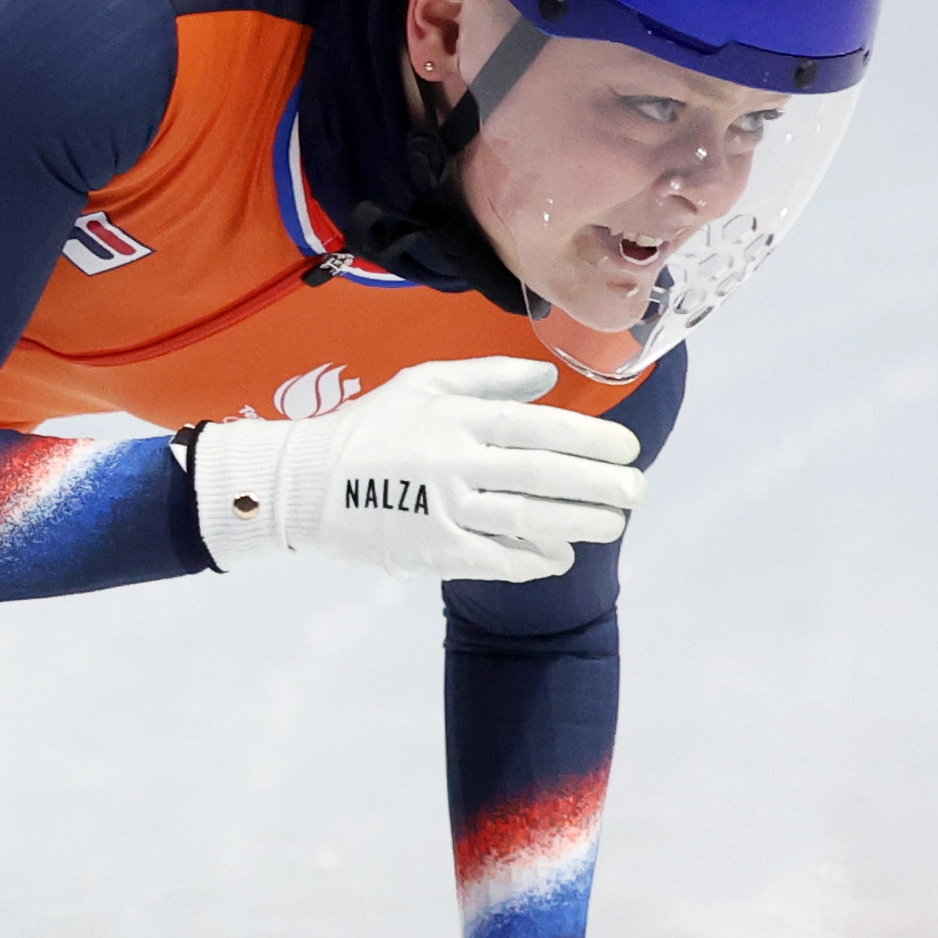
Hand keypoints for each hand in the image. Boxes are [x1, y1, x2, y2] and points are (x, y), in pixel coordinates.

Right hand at [191, 355, 642, 583]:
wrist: (302, 485)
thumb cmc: (366, 429)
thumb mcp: (422, 384)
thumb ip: (488, 377)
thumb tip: (547, 379)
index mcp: (456, 419)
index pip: (537, 428)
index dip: (590, 439)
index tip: (628, 448)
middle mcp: (455, 463)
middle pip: (542, 476)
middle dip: (599, 485)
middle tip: (635, 491)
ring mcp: (445, 510)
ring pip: (527, 519)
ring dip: (578, 524)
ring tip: (612, 525)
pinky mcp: (432, 550)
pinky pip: (496, 559)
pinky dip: (533, 560)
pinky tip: (558, 556)